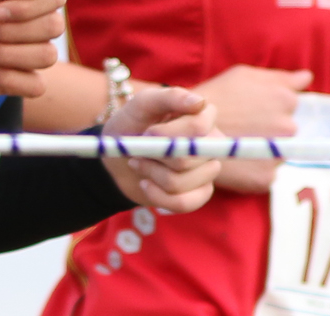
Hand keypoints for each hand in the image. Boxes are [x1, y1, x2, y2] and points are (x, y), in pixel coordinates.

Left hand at [101, 86, 220, 212]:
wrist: (118, 158)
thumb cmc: (132, 125)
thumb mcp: (143, 104)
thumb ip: (170, 97)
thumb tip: (199, 103)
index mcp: (204, 116)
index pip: (199, 127)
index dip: (168, 135)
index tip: (147, 132)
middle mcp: (211, 143)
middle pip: (187, 159)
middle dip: (154, 157)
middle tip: (140, 150)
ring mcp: (209, 170)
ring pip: (182, 182)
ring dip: (152, 175)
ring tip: (140, 164)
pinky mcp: (200, 193)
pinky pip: (185, 203)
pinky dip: (158, 197)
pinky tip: (146, 185)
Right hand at [195, 63, 306, 193]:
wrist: (186, 132)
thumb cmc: (215, 98)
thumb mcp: (245, 75)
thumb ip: (280, 77)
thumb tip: (308, 78)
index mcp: (286, 99)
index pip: (292, 106)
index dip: (270, 108)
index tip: (252, 111)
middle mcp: (288, 127)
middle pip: (287, 132)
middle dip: (271, 131)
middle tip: (244, 129)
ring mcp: (277, 155)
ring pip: (277, 154)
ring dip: (263, 152)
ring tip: (238, 145)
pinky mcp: (265, 179)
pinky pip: (267, 175)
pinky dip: (254, 171)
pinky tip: (238, 162)